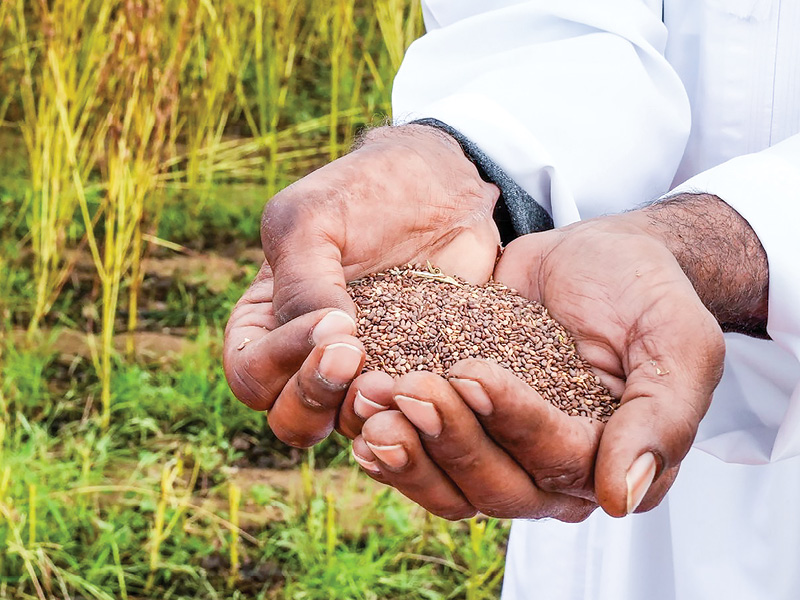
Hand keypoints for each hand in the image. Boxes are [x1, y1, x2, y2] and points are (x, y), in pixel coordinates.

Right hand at [224, 125, 500, 446]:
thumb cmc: (363, 192)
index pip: (250, 374)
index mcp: (265, 324)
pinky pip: (410, 414)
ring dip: (366, 414)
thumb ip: (301, 282)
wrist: (441, 186)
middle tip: (356, 358)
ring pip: (349, 428)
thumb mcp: (312, 220)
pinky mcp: (414, 376)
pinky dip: (416, 410)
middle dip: (317, 399)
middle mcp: (307, 360)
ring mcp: (364, 375)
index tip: (332, 324)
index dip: (280, 363)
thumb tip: (323, 342)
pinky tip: (436, 384)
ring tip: (395, 381)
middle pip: (291, 420)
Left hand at [348, 209, 726, 518]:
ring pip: (453, 486)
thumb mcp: (678, 339)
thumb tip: (623, 497)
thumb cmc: (644, 290)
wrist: (599, 257)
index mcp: (612, 458)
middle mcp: (556, 470)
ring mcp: (506, 452)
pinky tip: (360, 415)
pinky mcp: (468, 427)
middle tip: (407, 387)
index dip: (511, 425)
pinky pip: (426, 457)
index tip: (469, 372)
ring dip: (409, 451)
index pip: (556, 462)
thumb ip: (664, 417)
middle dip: (449, 440)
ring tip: (372, 402)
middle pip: (496, 487)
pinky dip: (392, 443)